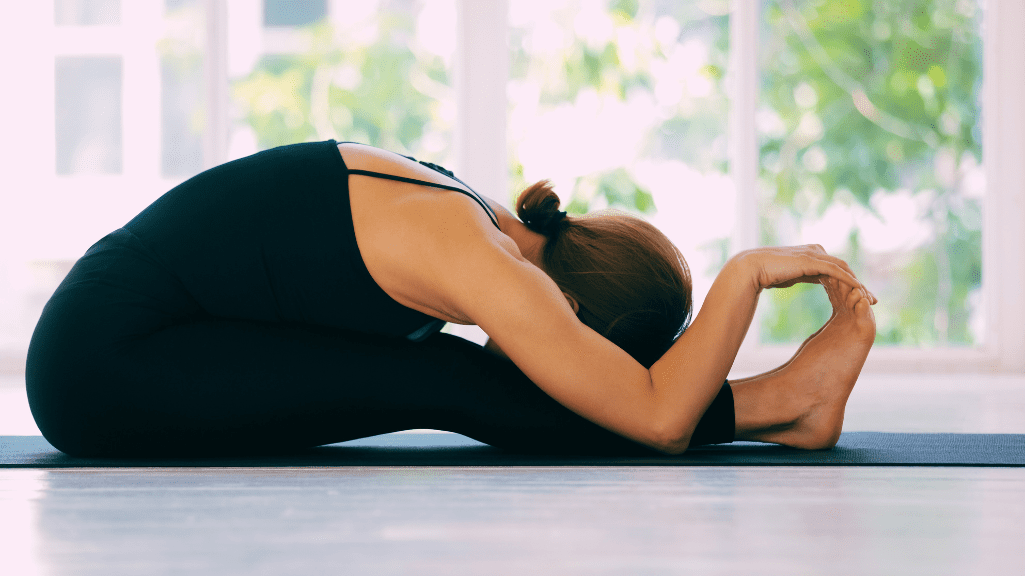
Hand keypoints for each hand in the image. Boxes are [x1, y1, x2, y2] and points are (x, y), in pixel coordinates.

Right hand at [733, 245, 876, 303]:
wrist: (750, 268)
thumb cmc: (765, 273)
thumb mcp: (791, 275)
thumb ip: (805, 274)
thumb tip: (813, 279)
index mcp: (811, 254)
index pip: (836, 268)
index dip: (850, 282)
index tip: (860, 297)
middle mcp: (815, 251)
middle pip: (844, 268)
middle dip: (859, 285)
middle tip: (872, 301)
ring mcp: (814, 254)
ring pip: (844, 269)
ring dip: (858, 285)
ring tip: (868, 300)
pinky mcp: (811, 260)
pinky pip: (836, 271)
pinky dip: (849, 281)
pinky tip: (858, 291)